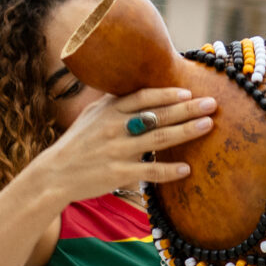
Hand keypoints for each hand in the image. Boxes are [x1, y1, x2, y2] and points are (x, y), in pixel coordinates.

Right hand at [36, 87, 216, 203]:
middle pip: (157, 115)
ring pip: (158, 139)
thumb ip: (114, 104)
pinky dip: (169, 170)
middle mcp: (114, 127)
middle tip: (212, 104)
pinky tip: (186, 169)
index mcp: (108, 111)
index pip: (142, 97)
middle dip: (187, 108)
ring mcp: (117, 150)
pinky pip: (149, 170)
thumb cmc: (76, 144)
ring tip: (208, 125)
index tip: (188, 91)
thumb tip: (139, 91)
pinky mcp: (118, 173)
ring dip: (186, 131)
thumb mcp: (90, 116)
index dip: (166, 94)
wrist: (53, 174)